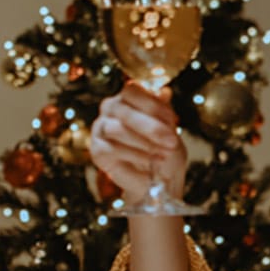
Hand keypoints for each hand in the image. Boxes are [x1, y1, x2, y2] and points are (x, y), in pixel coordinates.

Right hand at [90, 82, 187, 202]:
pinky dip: (134, 157)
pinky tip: (149, 164)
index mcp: (127, 98)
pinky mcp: (97, 150)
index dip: (152, 104)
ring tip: (163, 155)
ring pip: (117, 129)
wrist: (157, 180)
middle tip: (172, 142)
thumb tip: (165, 92)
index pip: (132, 90)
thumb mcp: (170, 129)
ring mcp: (100, 128)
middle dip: (152, 128)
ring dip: (144, 144)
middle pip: (124, 111)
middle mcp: (110, 109)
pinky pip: (112, 149)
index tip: (173, 120)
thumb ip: (164, 111)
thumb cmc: (163, 150)